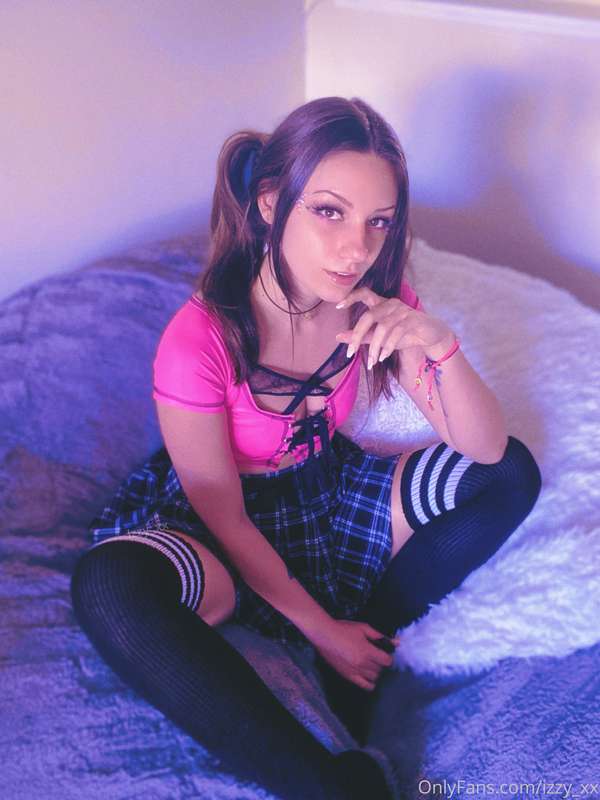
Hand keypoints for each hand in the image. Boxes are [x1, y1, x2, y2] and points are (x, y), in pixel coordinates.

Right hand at [312, 618, 399, 690]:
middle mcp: (362, 664)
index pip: (387, 661)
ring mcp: (355, 671)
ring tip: (369, 663)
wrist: (325, 635)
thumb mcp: (364, 628)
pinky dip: (370, 683)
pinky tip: (368, 676)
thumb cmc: (344, 629)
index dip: (388, 656)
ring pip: (374, 677)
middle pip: (380, 669)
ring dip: (375, 671)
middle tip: (375, 654)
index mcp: (367, 651)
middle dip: (380, 662)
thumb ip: (380, 636)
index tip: (384, 651)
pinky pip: (364, 685)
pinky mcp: (348, 676)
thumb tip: (396, 642)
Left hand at [335, 286, 453, 367]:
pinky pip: (397, 333)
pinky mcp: (413, 320)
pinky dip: (388, 347)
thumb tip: (338, 337)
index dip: (351, 297)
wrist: (432, 336)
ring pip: (382, 327)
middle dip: (357, 335)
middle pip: (369, 316)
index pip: (364, 293)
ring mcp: (403, 311)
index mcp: (381, 304)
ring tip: (371, 362)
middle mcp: (391, 304)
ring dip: (374, 347)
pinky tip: (383, 357)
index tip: (337, 306)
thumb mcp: (380, 337)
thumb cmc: (404, 334)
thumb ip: (361, 336)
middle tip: (350, 353)